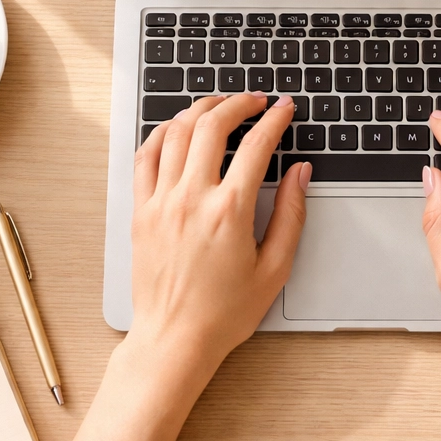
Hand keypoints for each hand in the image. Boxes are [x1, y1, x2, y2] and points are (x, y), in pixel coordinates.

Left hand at [130, 93, 310, 368]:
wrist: (174, 339)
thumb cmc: (224, 312)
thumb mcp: (274, 268)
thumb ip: (290, 215)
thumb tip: (299, 174)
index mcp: (230, 212)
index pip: (256, 145)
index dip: (275, 119)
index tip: (284, 108)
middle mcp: (191, 199)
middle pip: (212, 125)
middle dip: (238, 103)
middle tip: (254, 101)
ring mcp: (161, 202)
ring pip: (176, 132)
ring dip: (200, 109)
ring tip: (219, 105)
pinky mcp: (141, 211)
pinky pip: (146, 156)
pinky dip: (162, 132)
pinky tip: (177, 128)